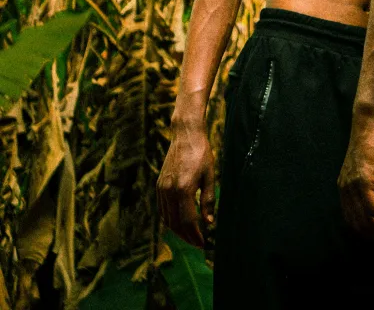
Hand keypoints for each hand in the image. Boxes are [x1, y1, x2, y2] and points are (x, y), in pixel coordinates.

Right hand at [157, 122, 214, 248]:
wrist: (186, 134)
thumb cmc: (201, 153)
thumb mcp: (210, 175)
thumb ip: (208, 200)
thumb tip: (209, 222)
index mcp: (184, 189)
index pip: (188, 221)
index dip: (196, 235)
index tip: (203, 243)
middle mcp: (169, 191)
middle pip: (175, 223)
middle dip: (187, 236)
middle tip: (197, 243)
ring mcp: (162, 188)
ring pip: (167, 218)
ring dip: (177, 231)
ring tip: (190, 236)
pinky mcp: (159, 185)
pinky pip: (162, 209)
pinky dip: (170, 220)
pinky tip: (179, 223)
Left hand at [338, 116, 373, 240]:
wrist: (369, 123)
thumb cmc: (373, 144)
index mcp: (344, 189)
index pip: (352, 221)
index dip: (368, 233)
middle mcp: (345, 190)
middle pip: (359, 224)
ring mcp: (352, 186)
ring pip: (366, 219)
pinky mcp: (363, 179)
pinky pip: (373, 208)